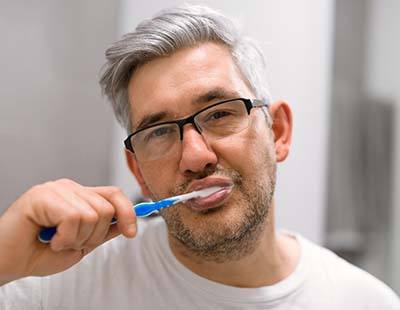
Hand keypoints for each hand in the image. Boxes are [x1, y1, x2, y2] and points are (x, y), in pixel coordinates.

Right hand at [0, 179, 136, 284]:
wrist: (8, 263)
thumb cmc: (40, 253)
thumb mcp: (82, 244)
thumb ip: (103, 231)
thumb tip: (127, 223)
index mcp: (80, 196)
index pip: (114, 194)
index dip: (128, 212)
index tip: (131, 232)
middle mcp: (70, 188)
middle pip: (107, 207)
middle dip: (94, 235)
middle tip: (71, 243)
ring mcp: (56, 189)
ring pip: (93, 214)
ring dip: (77, 238)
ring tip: (58, 241)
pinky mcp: (42, 195)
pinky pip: (73, 218)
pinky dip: (65, 238)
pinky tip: (49, 239)